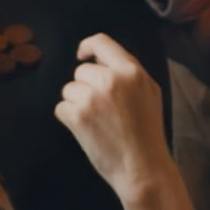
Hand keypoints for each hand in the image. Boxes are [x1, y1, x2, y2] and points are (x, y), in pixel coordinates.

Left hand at [54, 34, 173, 205]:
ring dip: (76, 103)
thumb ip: (128, 73)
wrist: (143, 168)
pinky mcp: (78, 116)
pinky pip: (61, 108)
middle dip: (85, 87)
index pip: (101, 42)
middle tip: (101, 108)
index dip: (87, 46)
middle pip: (81, 71)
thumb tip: (101, 58)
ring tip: (97, 121)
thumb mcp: (149, 93)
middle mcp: (112, 80)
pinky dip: (69, 119)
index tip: (82, 56)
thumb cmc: (147, 133)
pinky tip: (87, 130)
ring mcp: (93, 98)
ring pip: (69, 89)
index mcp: (132, 72)